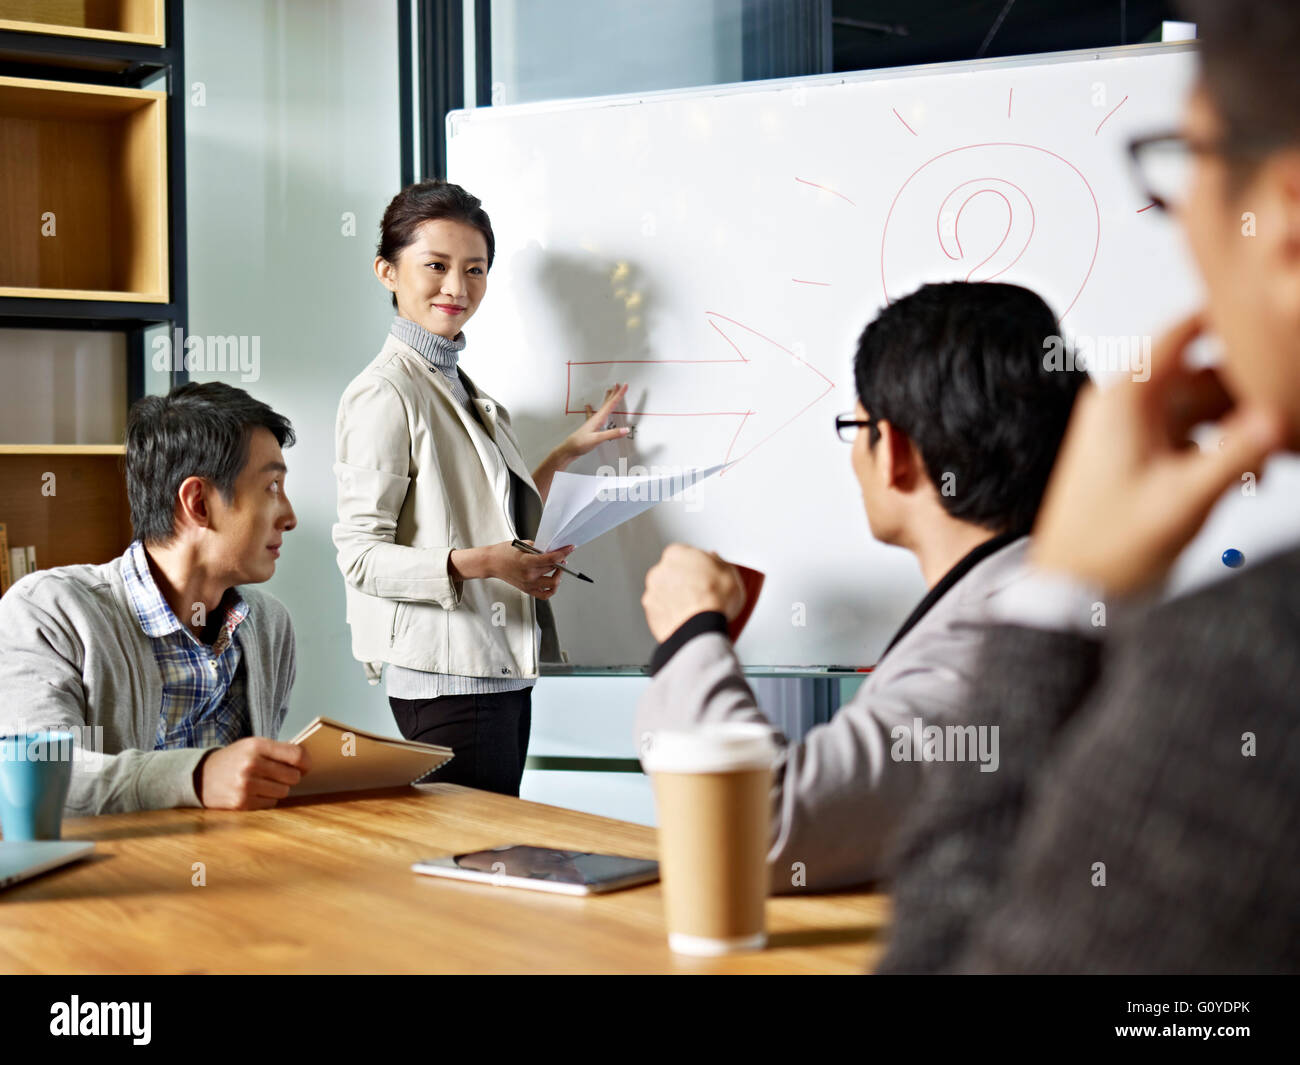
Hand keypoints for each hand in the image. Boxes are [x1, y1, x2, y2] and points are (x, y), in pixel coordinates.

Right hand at [198, 737, 311, 809]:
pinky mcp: (241, 803)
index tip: (305, 766)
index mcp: (256, 746)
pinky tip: (255, 792)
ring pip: (284, 791)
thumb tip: (306, 760)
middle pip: (293, 776)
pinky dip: (267, 798)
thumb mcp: (252, 746)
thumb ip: (278, 750)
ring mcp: (245, 785)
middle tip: (281, 774)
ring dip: (279, 788)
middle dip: (291, 776)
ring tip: (265, 782)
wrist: (200, 776)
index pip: (296, 755)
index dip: (306, 762)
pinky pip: (271, 803)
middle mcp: (251, 764)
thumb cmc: (234, 759)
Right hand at [488, 540, 573, 599]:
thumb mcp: (523, 544)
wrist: (492, 563)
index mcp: (527, 562)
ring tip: (558, 568)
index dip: (563, 552)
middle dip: (560, 560)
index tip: (569, 548)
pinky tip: (552, 580)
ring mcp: (529, 584)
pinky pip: (545, 594)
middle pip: (553, 569)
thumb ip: (539, 547)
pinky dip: (552, 588)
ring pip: (553, 583)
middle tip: (561, 555)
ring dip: (559, 575)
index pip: (552, 559)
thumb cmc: (504, 553)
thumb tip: (553, 549)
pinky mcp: (528, 590)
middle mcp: (529, 575)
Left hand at [560, 384, 631, 463]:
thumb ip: (612, 434)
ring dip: (607, 398)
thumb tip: (625, 430)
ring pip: (602, 407)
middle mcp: (596, 418)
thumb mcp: (598, 439)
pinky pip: (592, 414)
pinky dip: (591, 409)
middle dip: (614, 393)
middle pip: (607, 402)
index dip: (619, 394)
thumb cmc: (580, 443)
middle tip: (618, 384)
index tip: (624, 386)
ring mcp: (592, 421)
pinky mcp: (590, 426)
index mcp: (599, 418)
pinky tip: (588, 406)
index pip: (612, 404)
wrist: (569, 449)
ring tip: (609, 391)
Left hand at [641, 543, 746, 641]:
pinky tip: (685, 619)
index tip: (706, 575)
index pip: (686, 554)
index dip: (698, 566)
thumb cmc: (713, 600)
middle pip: (673, 573)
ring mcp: (652, 592)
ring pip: (666, 592)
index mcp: (677, 554)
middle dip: (685, 581)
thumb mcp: (729, 573)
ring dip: (677, 598)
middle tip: (702, 594)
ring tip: (695, 610)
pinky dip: (671, 614)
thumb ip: (719, 561)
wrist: (699, 628)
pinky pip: (662, 610)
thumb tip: (715, 558)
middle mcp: (660, 570)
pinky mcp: (650, 612)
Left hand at [1030, 314, 1286, 596]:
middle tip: (1286, 412)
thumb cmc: (1106, 549)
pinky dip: (1224, 446)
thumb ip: (1234, 455)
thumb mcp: (1182, 500)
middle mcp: (1126, 405)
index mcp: (1125, 397)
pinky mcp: (1142, 457)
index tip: (1271, 326)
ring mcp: (1133, 431)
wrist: (1071, 592)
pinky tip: (1251, 476)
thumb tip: (1276, 420)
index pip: (1183, 331)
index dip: (1229, 321)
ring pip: (1204, 405)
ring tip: (1269, 457)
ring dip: (1243, 425)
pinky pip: (1193, 434)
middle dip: (1248, 391)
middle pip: (1203, 371)